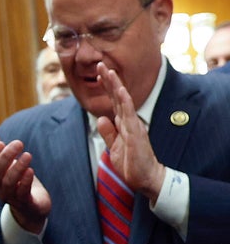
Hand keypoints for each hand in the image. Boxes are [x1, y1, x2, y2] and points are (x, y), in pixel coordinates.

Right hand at [0, 130, 51, 232]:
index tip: (1, 142)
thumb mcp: (7, 164)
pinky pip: (22, 192)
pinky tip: (30, 170)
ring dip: (17, 167)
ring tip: (28, 155)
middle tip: (19, 143)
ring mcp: (9, 197)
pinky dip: (25, 181)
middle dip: (5, 156)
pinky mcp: (24, 203)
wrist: (32, 205)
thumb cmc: (17, 180)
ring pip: (8, 182)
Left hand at [97, 64, 164, 202]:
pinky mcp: (136, 133)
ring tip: (108, 71)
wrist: (145, 179)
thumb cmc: (132, 164)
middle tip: (99, 64)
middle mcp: (129, 121)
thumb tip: (101, 118)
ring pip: (124, 101)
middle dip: (109, 80)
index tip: (98, 74)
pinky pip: (130, 115)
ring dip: (115, 86)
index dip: (106, 87)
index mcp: (123, 124)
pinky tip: (119, 90)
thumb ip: (109, 132)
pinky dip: (124, 102)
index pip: (114, 102)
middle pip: (118, 97)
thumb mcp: (114, 147)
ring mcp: (133, 126)